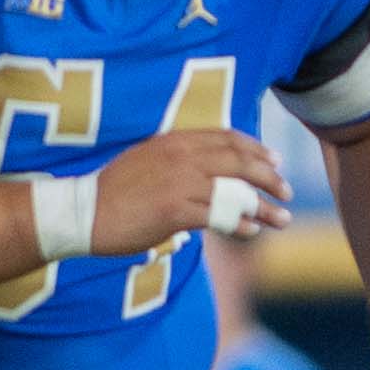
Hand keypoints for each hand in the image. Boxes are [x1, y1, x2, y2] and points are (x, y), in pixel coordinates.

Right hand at [74, 128, 290, 254]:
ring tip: (282, 218)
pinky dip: (240, 224)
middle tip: (287, 190)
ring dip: (264, 207)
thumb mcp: (147, 161)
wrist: (82, 212)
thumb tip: (206, 176)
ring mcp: (179, 182)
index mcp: (174, 140)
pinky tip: (252, 231)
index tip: (274, 160)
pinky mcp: (174, 210)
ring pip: (234, 192)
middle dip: (268, 177)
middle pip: (238, 162)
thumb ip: (178, 161)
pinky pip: (218, 217)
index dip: (255, 148)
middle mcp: (181, 156)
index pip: (226, 138)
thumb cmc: (113, 192)